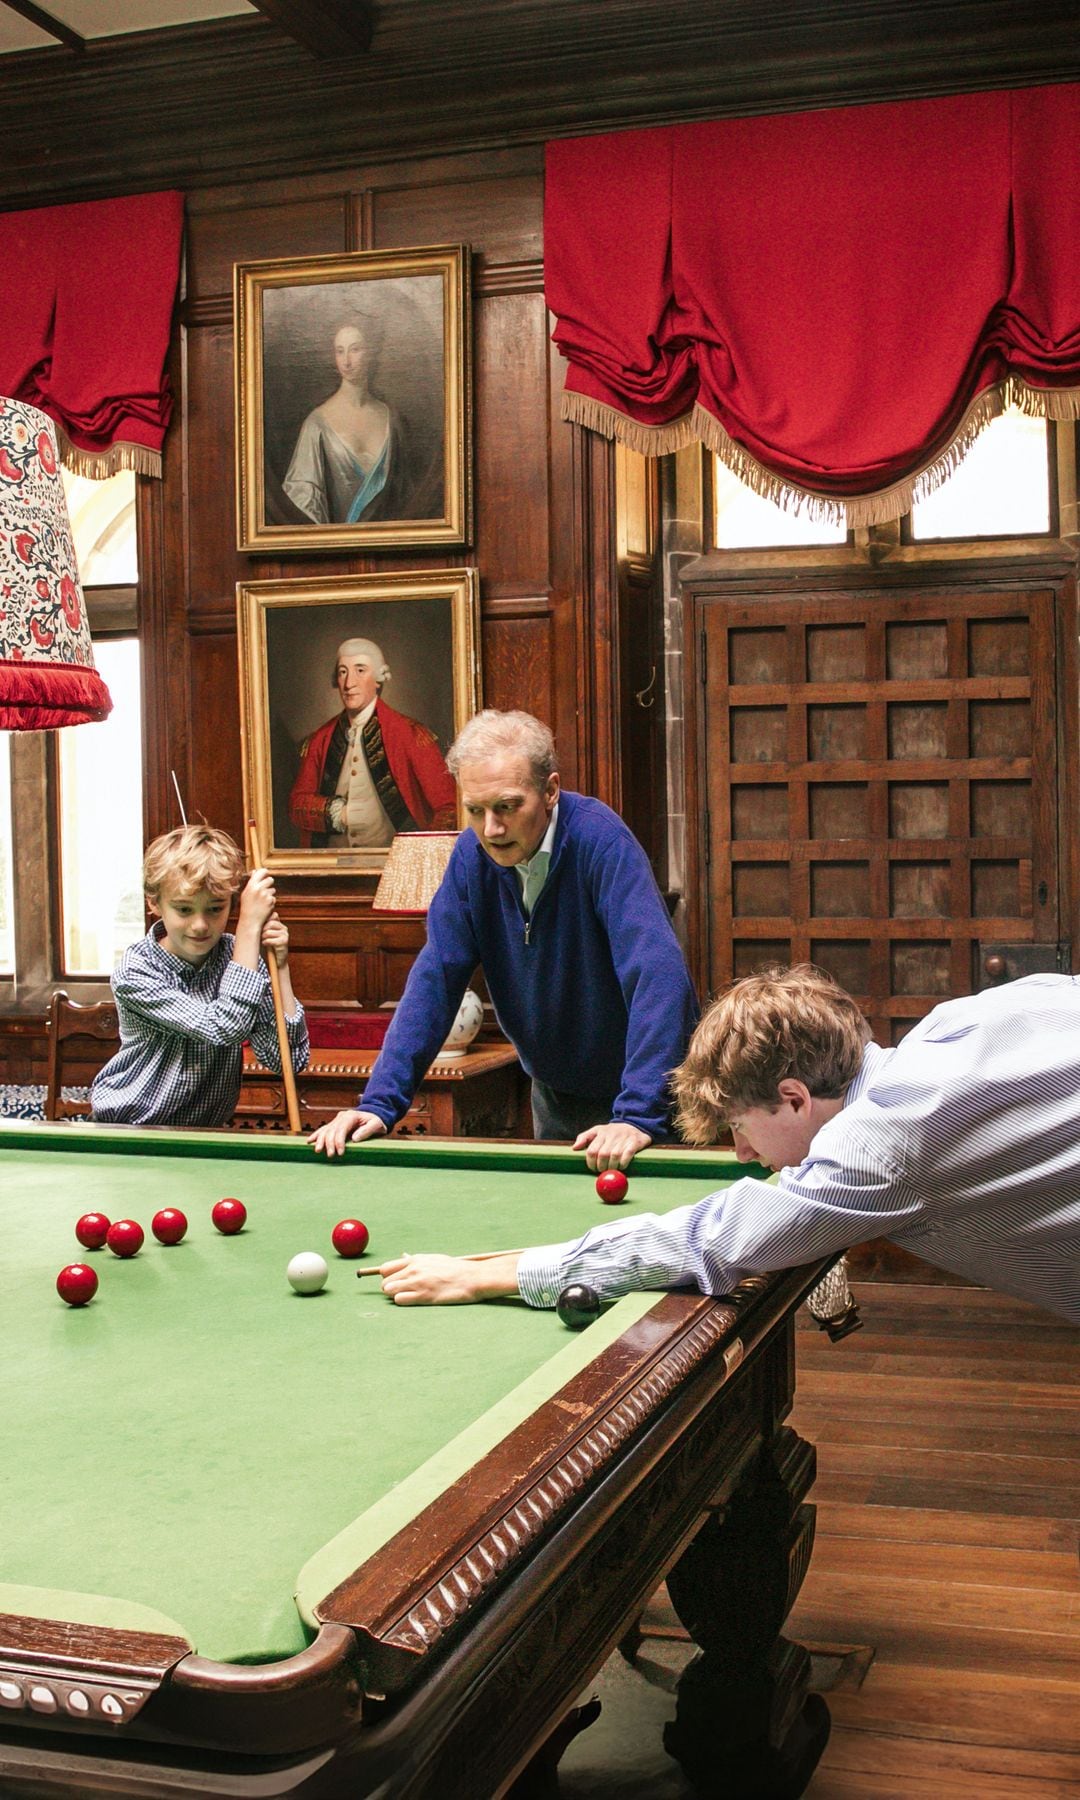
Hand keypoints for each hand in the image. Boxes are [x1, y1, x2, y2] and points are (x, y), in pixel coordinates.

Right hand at [240, 866, 276, 929]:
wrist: (250, 921)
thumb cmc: (247, 906)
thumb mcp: (246, 893)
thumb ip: (251, 882)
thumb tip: (255, 871)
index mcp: (251, 885)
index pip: (262, 872)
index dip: (265, 872)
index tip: (265, 873)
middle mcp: (258, 889)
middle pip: (270, 879)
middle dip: (269, 883)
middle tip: (265, 888)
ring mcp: (265, 895)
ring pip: (272, 889)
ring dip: (270, 893)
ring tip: (262, 900)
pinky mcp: (271, 902)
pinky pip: (273, 898)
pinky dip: (270, 901)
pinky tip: (264, 906)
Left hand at [261, 911, 288, 968]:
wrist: (275, 963)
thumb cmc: (267, 949)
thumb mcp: (263, 935)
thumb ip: (262, 926)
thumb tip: (254, 918)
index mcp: (279, 925)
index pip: (273, 915)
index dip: (265, 921)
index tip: (260, 928)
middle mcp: (284, 928)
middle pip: (269, 923)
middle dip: (262, 930)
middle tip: (261, 937)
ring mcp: (285, 934)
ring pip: (268, 932)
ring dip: (263, 938)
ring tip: (264, 942)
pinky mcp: (284, 942)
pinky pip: (270, 940)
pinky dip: (265, 943)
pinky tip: (266, 946)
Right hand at [308, 1108, 387, 1155]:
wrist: (375, 1114)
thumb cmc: (377, 1121)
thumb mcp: (377, 1124)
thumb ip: (367, 1130)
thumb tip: (354, 1138)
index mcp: (351, 1116)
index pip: (341, 1129)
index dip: (339, 1141)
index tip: (340, 1153)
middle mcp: (342, 1116)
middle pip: (331, 1130)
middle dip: (329, 1143)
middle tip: (331, 1155)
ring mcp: (337, 1120)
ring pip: (325, 1130)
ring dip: (320, 1140)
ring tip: (318, 1151)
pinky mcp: (335, 1124)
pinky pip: (323, 1129)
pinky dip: (316, 1135)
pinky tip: (310, 1141)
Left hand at [379, 1252, 519, 1305]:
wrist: (472, 1277)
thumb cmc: (455, 1269)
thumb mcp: (434, 1259)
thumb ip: (416, 1260)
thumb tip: (404, 1256)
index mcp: (415, 1260)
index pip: (386, 1268)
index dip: (388, 1277)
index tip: (394, 1282)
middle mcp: (413, 1269)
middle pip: (385, 1282)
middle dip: (390, 1288)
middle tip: (403, 1292)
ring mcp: (417, 1282)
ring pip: (389, 1291)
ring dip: (395, 1295)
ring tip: (409, 1297)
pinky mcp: (424, 1296)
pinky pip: (399, 1300)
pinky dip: (403, 1302)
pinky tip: (414, 1301)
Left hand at [573, 1121, 651, 1171]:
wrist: (634, 1125)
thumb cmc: (612, 1132)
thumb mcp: (597, 1131)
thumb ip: (584, 1138)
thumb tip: (574, 1148)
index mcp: (601, 1132)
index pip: (591, 1151)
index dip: (591, 1163)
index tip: (593, 1168)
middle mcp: (612, 1135)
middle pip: (602, 1155)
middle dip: (601, 1166)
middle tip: (602, 1170)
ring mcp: (624, 1138)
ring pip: (614, 1156)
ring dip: (612, 1167)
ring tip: (611, 1169)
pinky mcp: (635, 1142)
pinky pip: (627, 1155)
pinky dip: (623, 1163)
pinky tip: (621, 1166)